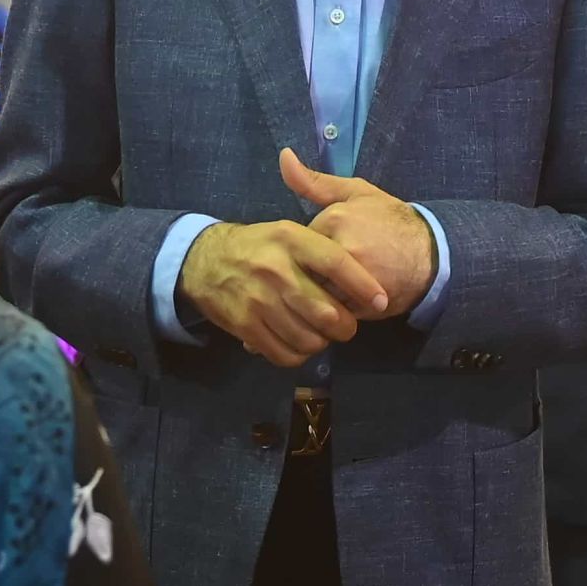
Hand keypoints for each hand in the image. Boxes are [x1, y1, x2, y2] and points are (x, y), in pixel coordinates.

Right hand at [178, 218, 391, 367]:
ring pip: (308, 338)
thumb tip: (364, 269)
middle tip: (347, 325)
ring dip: (322, 342)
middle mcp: (275, 269)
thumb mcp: (289, 230)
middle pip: (326, 312)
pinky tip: (300, 343)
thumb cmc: (260, 246)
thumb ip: (322, 246)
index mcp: (290, 239)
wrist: (205, 261)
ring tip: (322, 333)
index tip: (381, 301)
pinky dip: (300, 355)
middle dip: (346, 326)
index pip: (336, 263)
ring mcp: (258, 299)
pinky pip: (285, 353)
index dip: (363, 285)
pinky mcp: (245, 325)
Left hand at [280, 148, 438, 317]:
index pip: (297, 242)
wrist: (431, 254)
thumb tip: (284, 156)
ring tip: (330, 288)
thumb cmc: (390, 220)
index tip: (320, 249)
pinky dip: (331, 310)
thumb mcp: (355, 193)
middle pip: (303, 268)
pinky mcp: (361, 304)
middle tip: (325, 271)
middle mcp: (341, 248)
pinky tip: (341, 302)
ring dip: (316, 294)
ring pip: (313, 292)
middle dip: (308, 273)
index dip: (306, 249)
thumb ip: (314, 182)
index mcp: (335, 219)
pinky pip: (330, 312)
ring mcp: (352, 279)